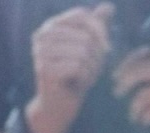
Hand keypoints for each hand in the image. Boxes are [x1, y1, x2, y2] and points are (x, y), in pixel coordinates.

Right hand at [28, 5, 113, 132]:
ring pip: (83, 51)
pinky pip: (78, 66)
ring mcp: (41, 51)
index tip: (106, 49)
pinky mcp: (45, 68)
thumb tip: (109, 6)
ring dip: (91, 69)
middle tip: (90, 70)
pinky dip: (84, 78)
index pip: (82, 15)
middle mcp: (43, 34)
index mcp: (52, 25)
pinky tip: (77, 84)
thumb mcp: (89, 50)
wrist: (60, 106)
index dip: (100, 31)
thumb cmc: (75, 77)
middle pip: (85, 35)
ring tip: (83, 77)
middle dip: (96, 56)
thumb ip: (96, 27)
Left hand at [113, 45, 149, 132]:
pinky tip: (145, 121)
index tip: (118, 75)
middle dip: (124, 81)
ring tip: (134, 115)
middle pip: (141, 70)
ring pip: (144, 94)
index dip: (128, 63)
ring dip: (134, 107)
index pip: (146, 52)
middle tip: (117, 93)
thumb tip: (133, 71)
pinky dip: (145, 117)